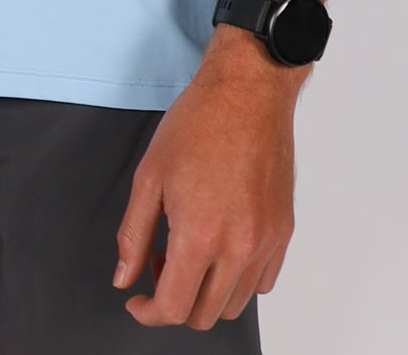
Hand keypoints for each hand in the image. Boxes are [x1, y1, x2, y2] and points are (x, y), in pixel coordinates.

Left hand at [111, 40, 298, 328]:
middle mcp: (238, 247)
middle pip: (204, 315)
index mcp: (200, 235)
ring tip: (190, 249)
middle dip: (175, 300)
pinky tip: (220, 244)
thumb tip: (124, 277)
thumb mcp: (150, 176)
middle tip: (161, 262)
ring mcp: (266, 242)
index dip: (148, 312)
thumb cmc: (198, 123)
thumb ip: (134, 235)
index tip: (137, 301)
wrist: (247, 92)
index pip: (173, 308)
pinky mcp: (283, 232)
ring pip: (234, 304)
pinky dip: (238, 278)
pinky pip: (261, 281)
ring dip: (207, 291)